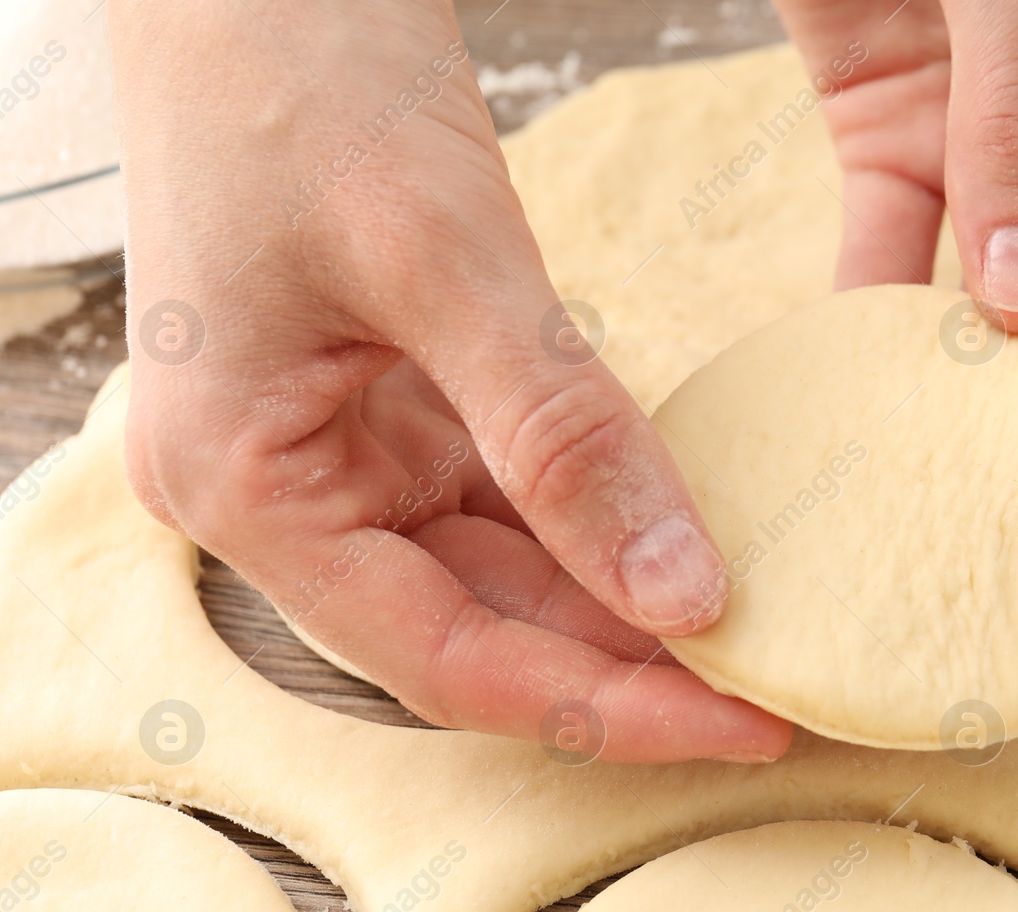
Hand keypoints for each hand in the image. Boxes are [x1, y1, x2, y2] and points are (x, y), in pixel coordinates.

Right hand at [108, 0, 791, 762]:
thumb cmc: (301, 78)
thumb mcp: (445, 259)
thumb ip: (562, 435)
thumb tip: (684, 594)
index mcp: (244, 487)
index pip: (442, 659)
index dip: (601, 707)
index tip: (741, 727)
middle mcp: (282, 491)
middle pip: (476, 630)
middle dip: (624, 667)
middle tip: (773, 694)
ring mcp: (336, 448)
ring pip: (499, 573)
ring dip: (618, 604)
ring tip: (749, 635)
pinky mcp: (391, 402)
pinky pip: (506, 496)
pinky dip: (594, 523)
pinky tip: (681, 538)